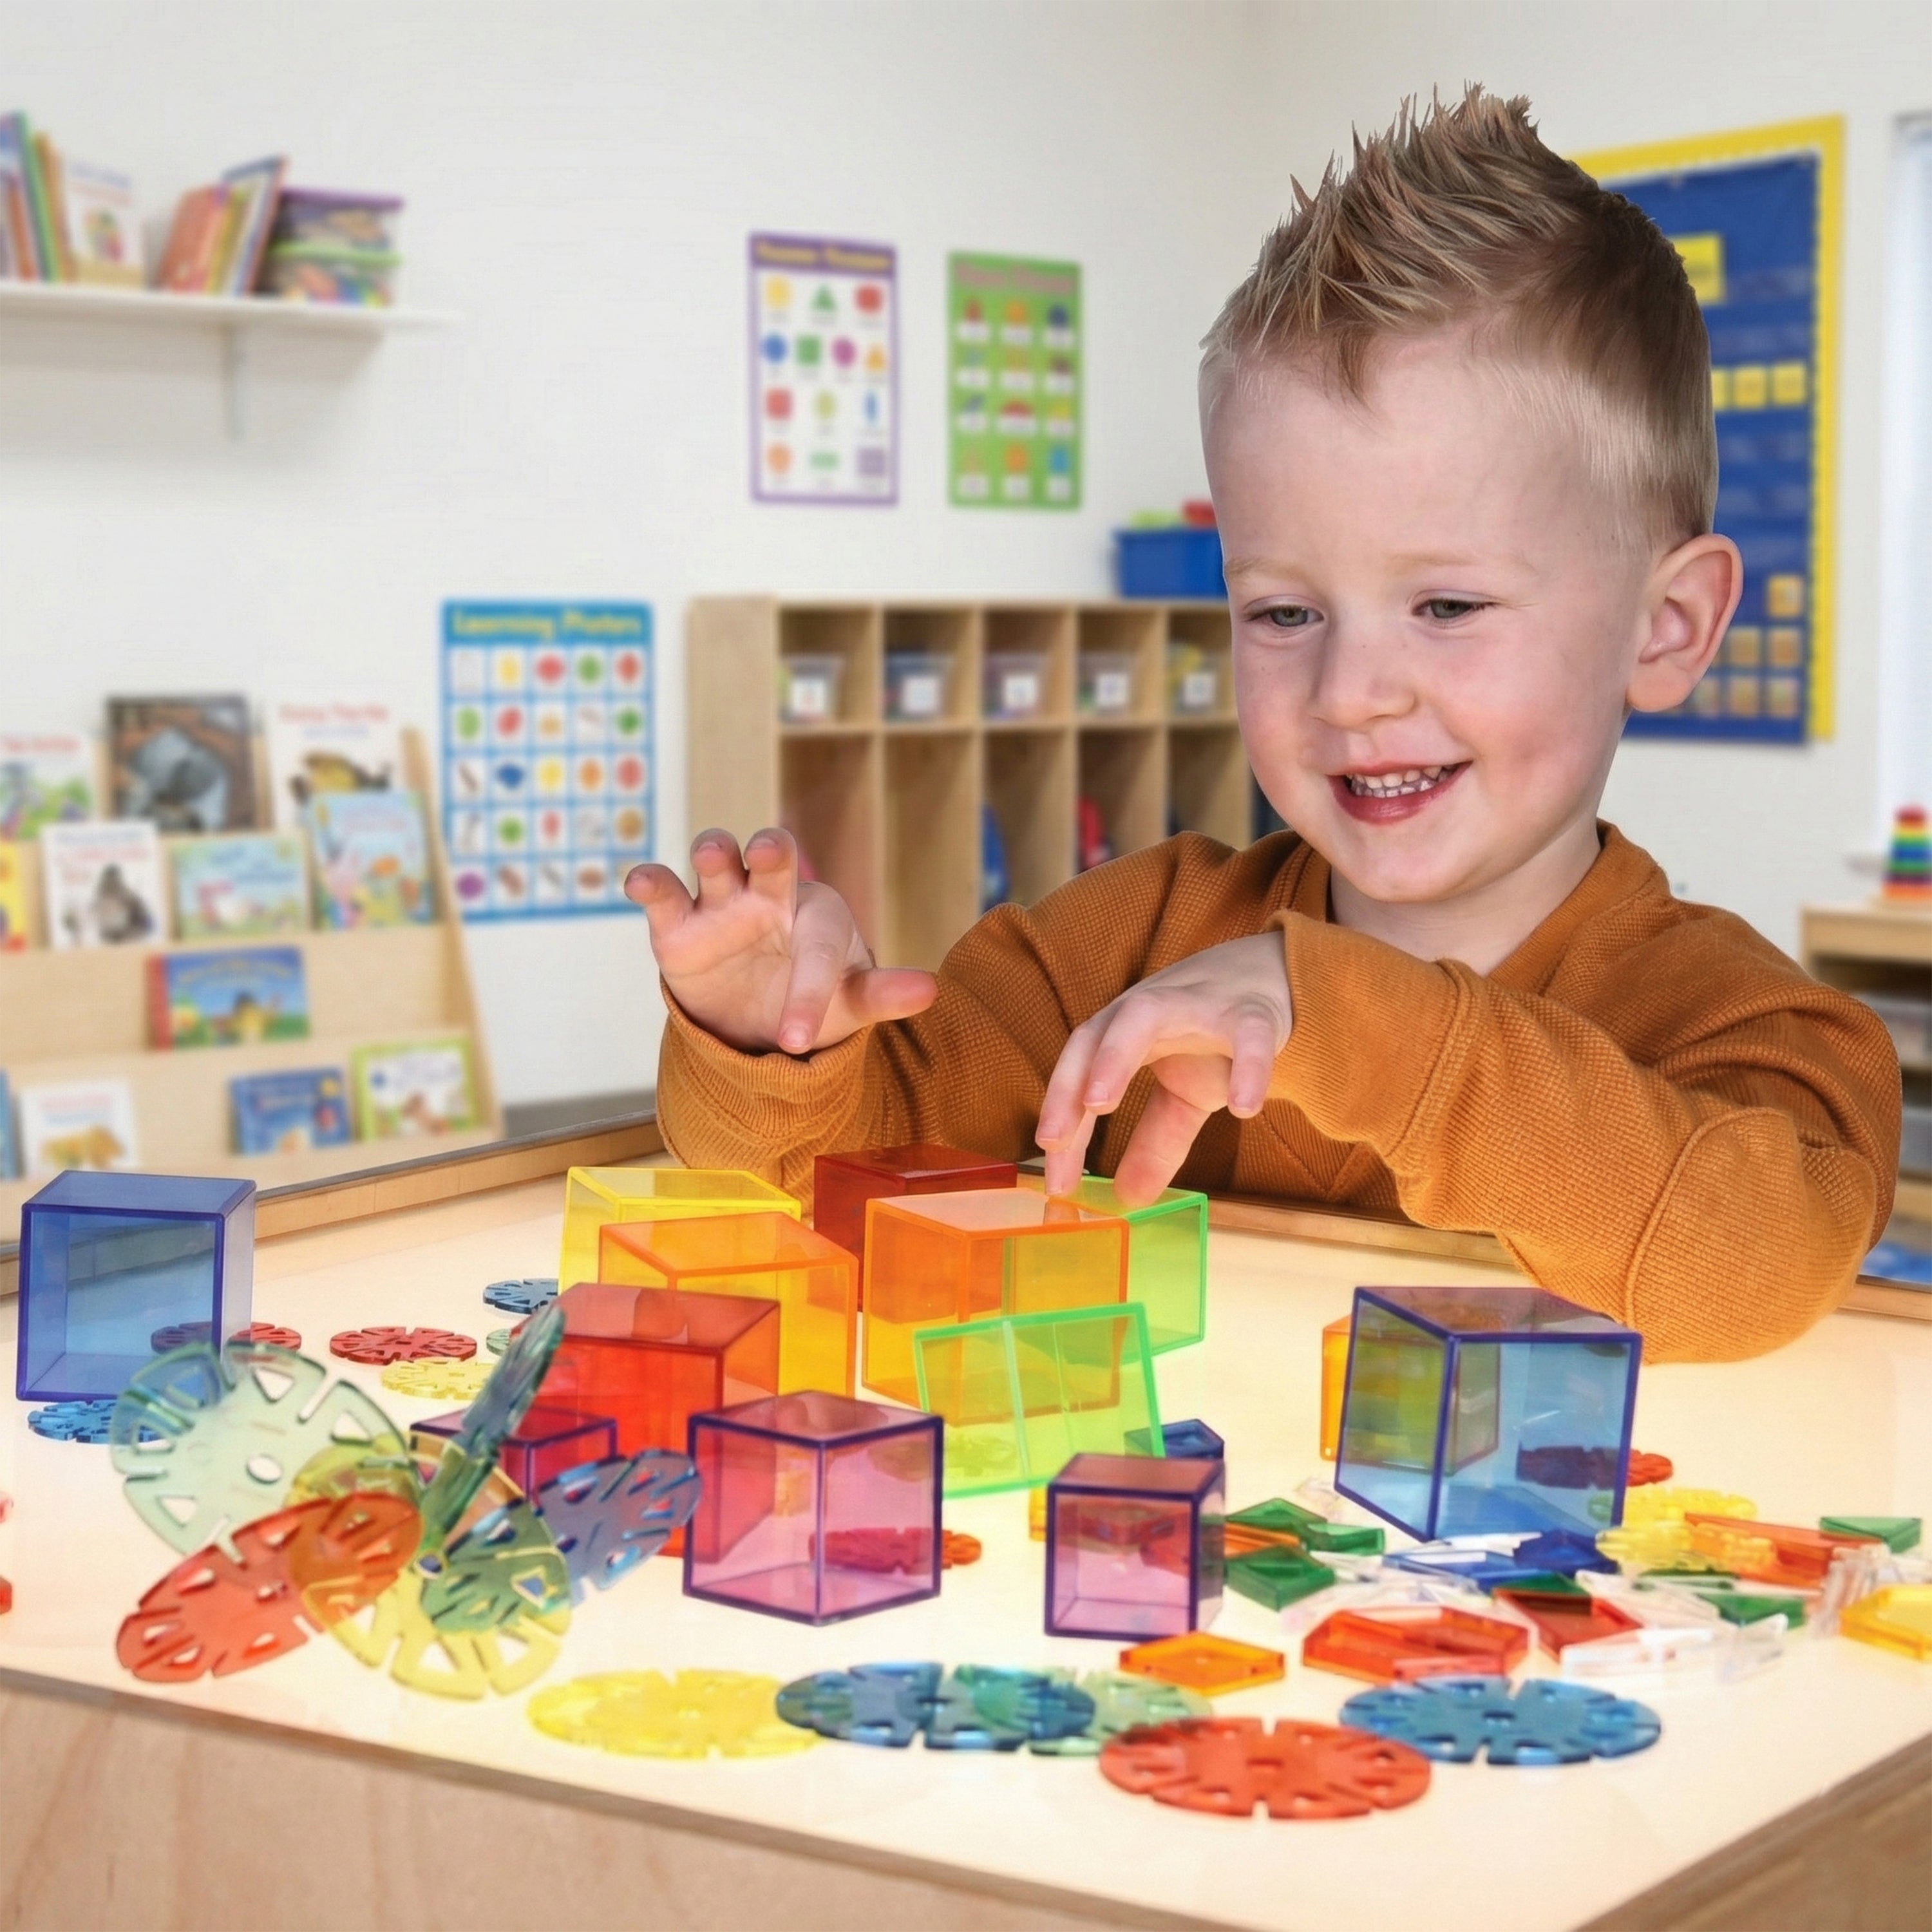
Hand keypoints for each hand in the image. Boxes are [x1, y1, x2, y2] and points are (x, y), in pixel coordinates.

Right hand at [625, 828, 936, 1054]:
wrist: (757, 1019)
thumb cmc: (813, 998)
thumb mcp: (847, 1004)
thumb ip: (881, 994)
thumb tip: (931, 990)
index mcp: (816, 912)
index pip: (818, 943)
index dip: (808, 990)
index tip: (797, 1041)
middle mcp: (769, 895)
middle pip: (772, 856)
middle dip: (772, 849)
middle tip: (772, 850)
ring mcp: (721, 904)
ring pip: (716, 859)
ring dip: (714, 850)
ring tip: (714, 855)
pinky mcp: (677, 924)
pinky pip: (664, 894)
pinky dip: (651, 882)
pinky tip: (642, 882)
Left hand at [1036, 933, 1291, 1204]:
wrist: (1274, 976)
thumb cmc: (1214, 1035)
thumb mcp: (1182, 1093)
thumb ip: (1154, 1141)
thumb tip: (1127, 1198)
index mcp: (1124, 1030)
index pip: (1079, 1070)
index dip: (1061, 1119)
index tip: (1054, 1179)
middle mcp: (1149, 1010)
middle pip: (1096, 1035)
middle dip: (1067, 1083)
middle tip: (1051, 1138)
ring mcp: (1197, 1005)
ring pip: (1145, 1014)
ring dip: (1115, 1055)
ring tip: (1098, 1103)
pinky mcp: (1252, 1011)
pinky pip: (1247, 1035)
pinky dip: (1246, 1067)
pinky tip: (1243, 1107)